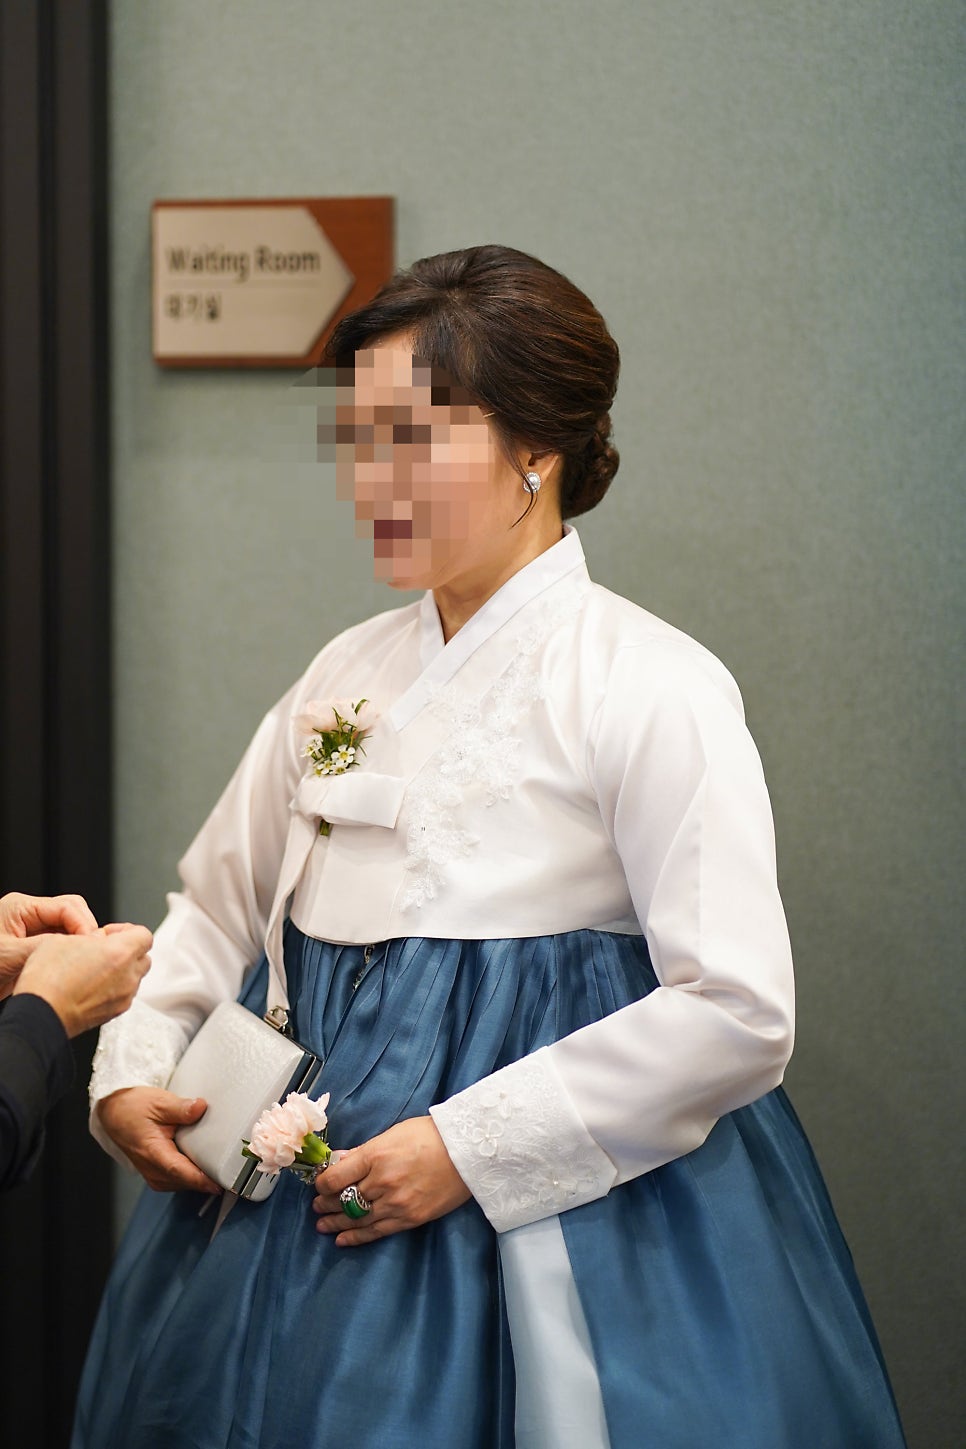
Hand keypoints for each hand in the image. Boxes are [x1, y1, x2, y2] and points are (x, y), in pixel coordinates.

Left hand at [0, 891, 99, 995]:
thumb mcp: (9, 956)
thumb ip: (43, 947)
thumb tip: (75, 947)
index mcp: (19, 907)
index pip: (66, 906)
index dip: (84, 925)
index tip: (92, 945)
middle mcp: (26, 914)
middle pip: (71, 912)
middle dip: (85, 931)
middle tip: (91, 953)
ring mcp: (29, 929)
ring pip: (68, 928)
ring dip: (77, 943)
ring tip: (82, 961)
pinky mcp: (31, 946)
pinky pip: (58, 943)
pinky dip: (68, 953)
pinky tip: (71, 967)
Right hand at [13, 925, 152, 1035]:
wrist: (40, 1013)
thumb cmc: (49, 979)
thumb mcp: (64, 939)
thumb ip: (90, 936)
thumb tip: (97, 941)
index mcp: (121, 952)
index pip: (144, 934)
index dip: (127, 930)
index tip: (109, 934)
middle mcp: (128, 976)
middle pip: (143, 956)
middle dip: (127, 950)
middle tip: (104, 950)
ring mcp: (123, 997)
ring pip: (134, 977)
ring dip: (121, 970)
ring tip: (94, 969)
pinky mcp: (114, 1013)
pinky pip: (123, 995)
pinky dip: (113, 988)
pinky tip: (90, 986)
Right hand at [96, 1086, 219, 1193]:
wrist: (115, 1114)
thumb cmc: (134, 1108)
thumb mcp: (158, 1102)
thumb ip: (180, 1108)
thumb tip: (200, 1107)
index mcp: (152, 1153)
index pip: (180, 1171)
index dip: (201, 1179)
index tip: (222, 1182)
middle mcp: (153, 1170)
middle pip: (186, 1181)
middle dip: (209, 1178)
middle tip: (235, 1170)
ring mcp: (154, 1175)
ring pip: (184, 1183)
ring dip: (202, 1177)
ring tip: (225, 1166)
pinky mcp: (158, 1173)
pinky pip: (180, 1179)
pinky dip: (193, 1173)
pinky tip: (207, 1162)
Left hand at [312, 1116, 470, 1246]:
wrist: (467, 1152)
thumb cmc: (430, 1135)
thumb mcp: (392, 1134)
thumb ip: (364, 1151)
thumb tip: (340, 1160)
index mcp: (376, 1155)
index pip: (336, 1176)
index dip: (322, 1183)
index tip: (319, 1185)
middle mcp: (382, 1181)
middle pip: (344, 1199)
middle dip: (327, 1204)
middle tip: (318, 1206)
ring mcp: (396, 1203)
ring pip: (357, 1219)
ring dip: (336, 1223)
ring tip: (323, 1225)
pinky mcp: (410, 1219)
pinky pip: (376, 1232)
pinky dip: (356, 1237)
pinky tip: (343, 1239)